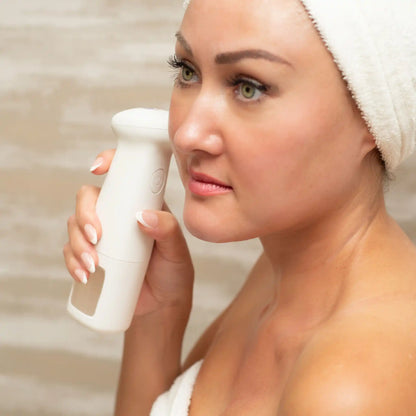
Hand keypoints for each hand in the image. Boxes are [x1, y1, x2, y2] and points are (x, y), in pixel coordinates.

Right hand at [63, 149, 193, 316]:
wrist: (161, 307)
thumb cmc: (173, 275)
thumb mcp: (177, 252)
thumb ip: (168, 232)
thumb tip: (144, 216)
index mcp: (139, 206)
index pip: (121, 178)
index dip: (107, 163)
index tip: (98, 168)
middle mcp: (117, 217)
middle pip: (88, 200)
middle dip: (85, 216)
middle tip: (97, 237)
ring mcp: (102, 238)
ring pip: (74, 226)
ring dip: (77, 243)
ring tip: (94, 266)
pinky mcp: (91, 259)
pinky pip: (70, 253)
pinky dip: (72, 263)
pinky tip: (84, 276)